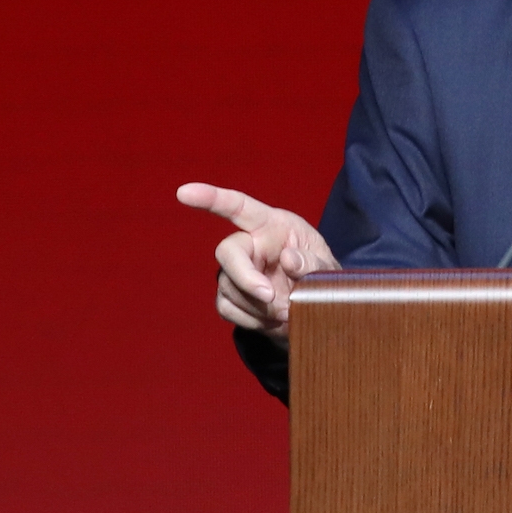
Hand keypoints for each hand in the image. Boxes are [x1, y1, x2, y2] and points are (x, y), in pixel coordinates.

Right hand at [176, 183, 338, 343]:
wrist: (314, 308)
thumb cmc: (320, 275)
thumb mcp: (327, 266)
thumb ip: (312, 262)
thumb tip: (289, 258)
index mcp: (271, 225)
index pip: (238, 206)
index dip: (211, 198)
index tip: (184, 193)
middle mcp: (249, 244)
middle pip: (227, 252)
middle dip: (245, 278)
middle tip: (271, 297)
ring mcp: (235, 271)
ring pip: (229, 287)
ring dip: (258, 306)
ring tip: (288, 312)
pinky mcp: (229, 296)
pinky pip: (228, 308)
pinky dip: (252, 319)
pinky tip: (273, 320)